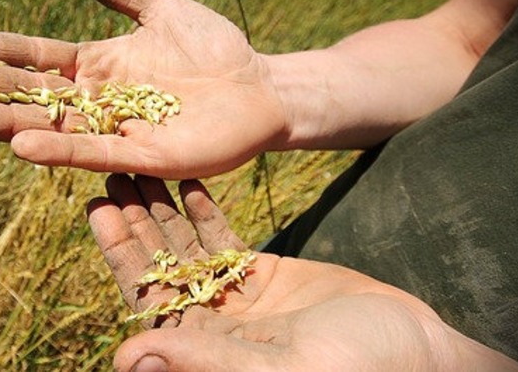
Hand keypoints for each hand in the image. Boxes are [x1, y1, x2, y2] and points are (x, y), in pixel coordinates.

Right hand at [0, 0, 286, 178]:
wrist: (262, 87)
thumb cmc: (214, 50)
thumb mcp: (159, 8)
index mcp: (91, 66)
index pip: (25, 58)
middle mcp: (93, 102)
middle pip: (21, 95)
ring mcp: (114, 131)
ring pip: (44, 128)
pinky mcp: (143, 157)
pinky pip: (94, 153)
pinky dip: (58, 151)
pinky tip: (21, 145)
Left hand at [87, 174, 517, 370]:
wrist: (418, 353)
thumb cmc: (358, 371)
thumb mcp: (277, 368)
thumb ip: (202, 360)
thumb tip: (126, 359)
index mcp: (204, 351)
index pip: (146, 298)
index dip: (121, 255)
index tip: (99, 209)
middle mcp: (211, 326)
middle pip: (159, 266)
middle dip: (135, 221)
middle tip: (112, 172)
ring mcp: (237, 300)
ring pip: (187, 248)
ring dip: (163, 209)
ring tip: (141, 165)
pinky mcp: (265, 278)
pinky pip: (224, 240)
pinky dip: (205, 210)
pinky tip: (188, 179)